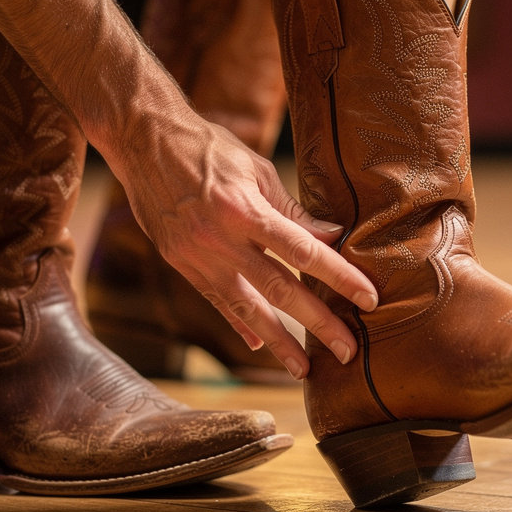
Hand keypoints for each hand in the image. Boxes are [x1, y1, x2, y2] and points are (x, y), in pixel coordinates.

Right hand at [117, 105, 377, 380]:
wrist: (142, 141)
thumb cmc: (207, 147)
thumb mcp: (254, 169)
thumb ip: (291, 209)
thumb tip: (332, 237)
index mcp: (244, 209)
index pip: (303, 250)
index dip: (339, 276)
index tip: (368, 298)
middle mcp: (221, 239)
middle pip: (279, 288)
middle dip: (317, 322)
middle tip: (347, 350)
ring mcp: (198, 256)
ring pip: (247, 307)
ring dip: (279, 342)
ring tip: (304, 370)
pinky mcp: (181, 264)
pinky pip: (216, 301)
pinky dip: (239, 324)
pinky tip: (258, 345)